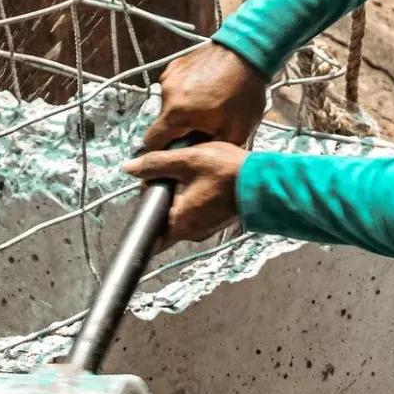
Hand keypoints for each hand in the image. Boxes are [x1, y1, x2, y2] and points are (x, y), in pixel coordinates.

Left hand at [123, 142, 248, 243]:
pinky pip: (196, 211)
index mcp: (177, 223)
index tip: (155, 180)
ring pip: (181, 212)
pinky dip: (196, 196)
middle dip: (165, 193)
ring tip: (194, 170)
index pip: (148, 225)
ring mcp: (205, 230)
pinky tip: (206, 178)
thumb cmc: (226, 172)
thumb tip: (129, 168)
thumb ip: (156, 163)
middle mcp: (190, 233)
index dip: (147, 201)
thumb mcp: (188, 160)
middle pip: (164, 216)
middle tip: (176, 168)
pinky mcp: (216, 222)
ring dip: (182, 193)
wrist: (264, 182)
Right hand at [141, 42, 267, 151]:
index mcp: (176, 114)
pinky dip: (185, 92)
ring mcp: (169, 77)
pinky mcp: (175, 65)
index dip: (163, 150)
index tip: (180, 148)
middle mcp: (166, 95)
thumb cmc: (243, 93)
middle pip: (162, 123)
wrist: (247, 53)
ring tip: (207, 104)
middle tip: (201, 126)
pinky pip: (174, 87)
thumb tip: (196, 156)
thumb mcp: (236, 132)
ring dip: (182, 109)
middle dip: (178, 129)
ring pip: (169, 104)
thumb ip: (210, 149)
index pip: (152, 142)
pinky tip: (206, 89)